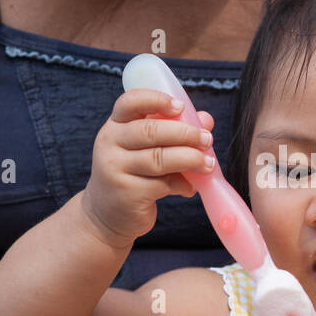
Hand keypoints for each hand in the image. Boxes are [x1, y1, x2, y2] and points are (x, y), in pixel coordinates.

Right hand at [82, 89, 216, 247]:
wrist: (107, 215)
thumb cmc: (132, 175)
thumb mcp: (147, 149)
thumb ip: (174, 131)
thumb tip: (206, 120)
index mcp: (115, 125)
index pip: (130, 103)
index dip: (157, 100)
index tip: (180, 106)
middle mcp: (109, 143)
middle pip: (151, 131)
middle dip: (185, 134)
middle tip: (207, 139)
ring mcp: (115, 169)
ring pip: (159, 158)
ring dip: (190, 159)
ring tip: (208, 164)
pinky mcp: (127, 194)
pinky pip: (162, 184)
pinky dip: (182, 184)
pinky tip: (190, 187)